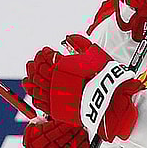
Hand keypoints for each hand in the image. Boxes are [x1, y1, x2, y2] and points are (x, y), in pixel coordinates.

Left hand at [22, 34, 144, 141]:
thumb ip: (80, 42)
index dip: (44, 54)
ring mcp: (55, 96)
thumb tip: (69, 37)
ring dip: (32, 82)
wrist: (113, 101)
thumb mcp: (95, 53)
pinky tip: (39, 93)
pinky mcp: (58, 110)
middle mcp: (56, 81)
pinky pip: (40, 103)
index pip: (45, 57)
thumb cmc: (107, 78)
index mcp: (62, 67)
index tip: (47, 53)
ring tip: (34, 78)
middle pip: (36, 71)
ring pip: (35, 88)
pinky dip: (37, 97)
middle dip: (35, 66)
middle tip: (37, 64)